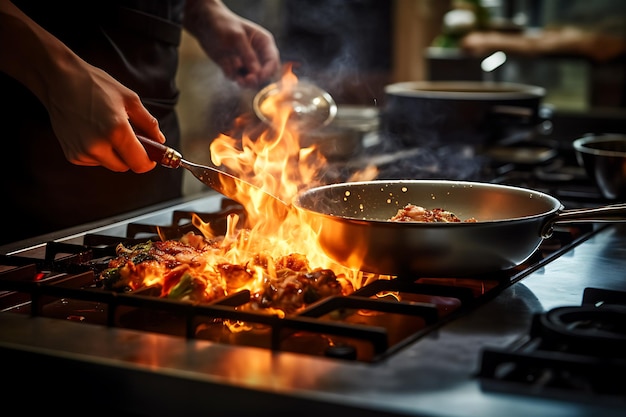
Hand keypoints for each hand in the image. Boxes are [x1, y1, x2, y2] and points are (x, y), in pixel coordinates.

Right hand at [0, 0, 162, 172]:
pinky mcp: (72, 155)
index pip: (140, 164)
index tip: (152, 156)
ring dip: (115, 154)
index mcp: (117, 132)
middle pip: (126, 166)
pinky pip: (95, 161)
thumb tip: (160, 141)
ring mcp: (83, 152)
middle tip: (130, 137)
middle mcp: (98, 146)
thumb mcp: (130, 100)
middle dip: (132, 156)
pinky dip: (99, 152)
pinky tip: (93, 133)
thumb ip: (149, 124)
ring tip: (108, 130)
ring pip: (110, 164)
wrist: (59, 80)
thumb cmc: (96, 86)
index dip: (149, 162)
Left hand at [184, 0, 280, 87]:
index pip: (272, 61)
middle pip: (263, 74)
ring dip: (245, 82)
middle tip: (246, 80)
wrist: (205, 24)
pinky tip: (225, 63)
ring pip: (250, 80)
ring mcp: (245, 62)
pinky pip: (236, 78)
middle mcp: (257, 54)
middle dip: (256, 79)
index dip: (268, 71)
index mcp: (264, 43)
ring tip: (238, 80)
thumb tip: (257, 74)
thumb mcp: (237, 37)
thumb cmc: (223, 24)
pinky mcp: (234, 68)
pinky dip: (231, 75)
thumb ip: (248, 56)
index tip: (259, 77)